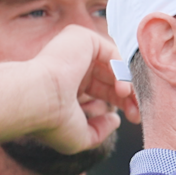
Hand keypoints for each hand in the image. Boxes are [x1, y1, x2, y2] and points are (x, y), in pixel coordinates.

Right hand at [27, 25, 136, 153]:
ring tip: (131, 103)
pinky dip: (121, 71)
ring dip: (128, 85)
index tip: (134, 118)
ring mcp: (75, 51)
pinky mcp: (80, 38)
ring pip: (114, 64)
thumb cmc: (52, 122)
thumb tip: (116, 119)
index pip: (103, 89)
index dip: (121, 103)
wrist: (37, 102)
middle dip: (129, 95)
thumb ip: (100, 130)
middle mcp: (71, 66)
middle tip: (138, 112)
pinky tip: (121, 90)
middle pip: (112, 77)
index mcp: (68, 85)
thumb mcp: (80, 136)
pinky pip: (111, 52)